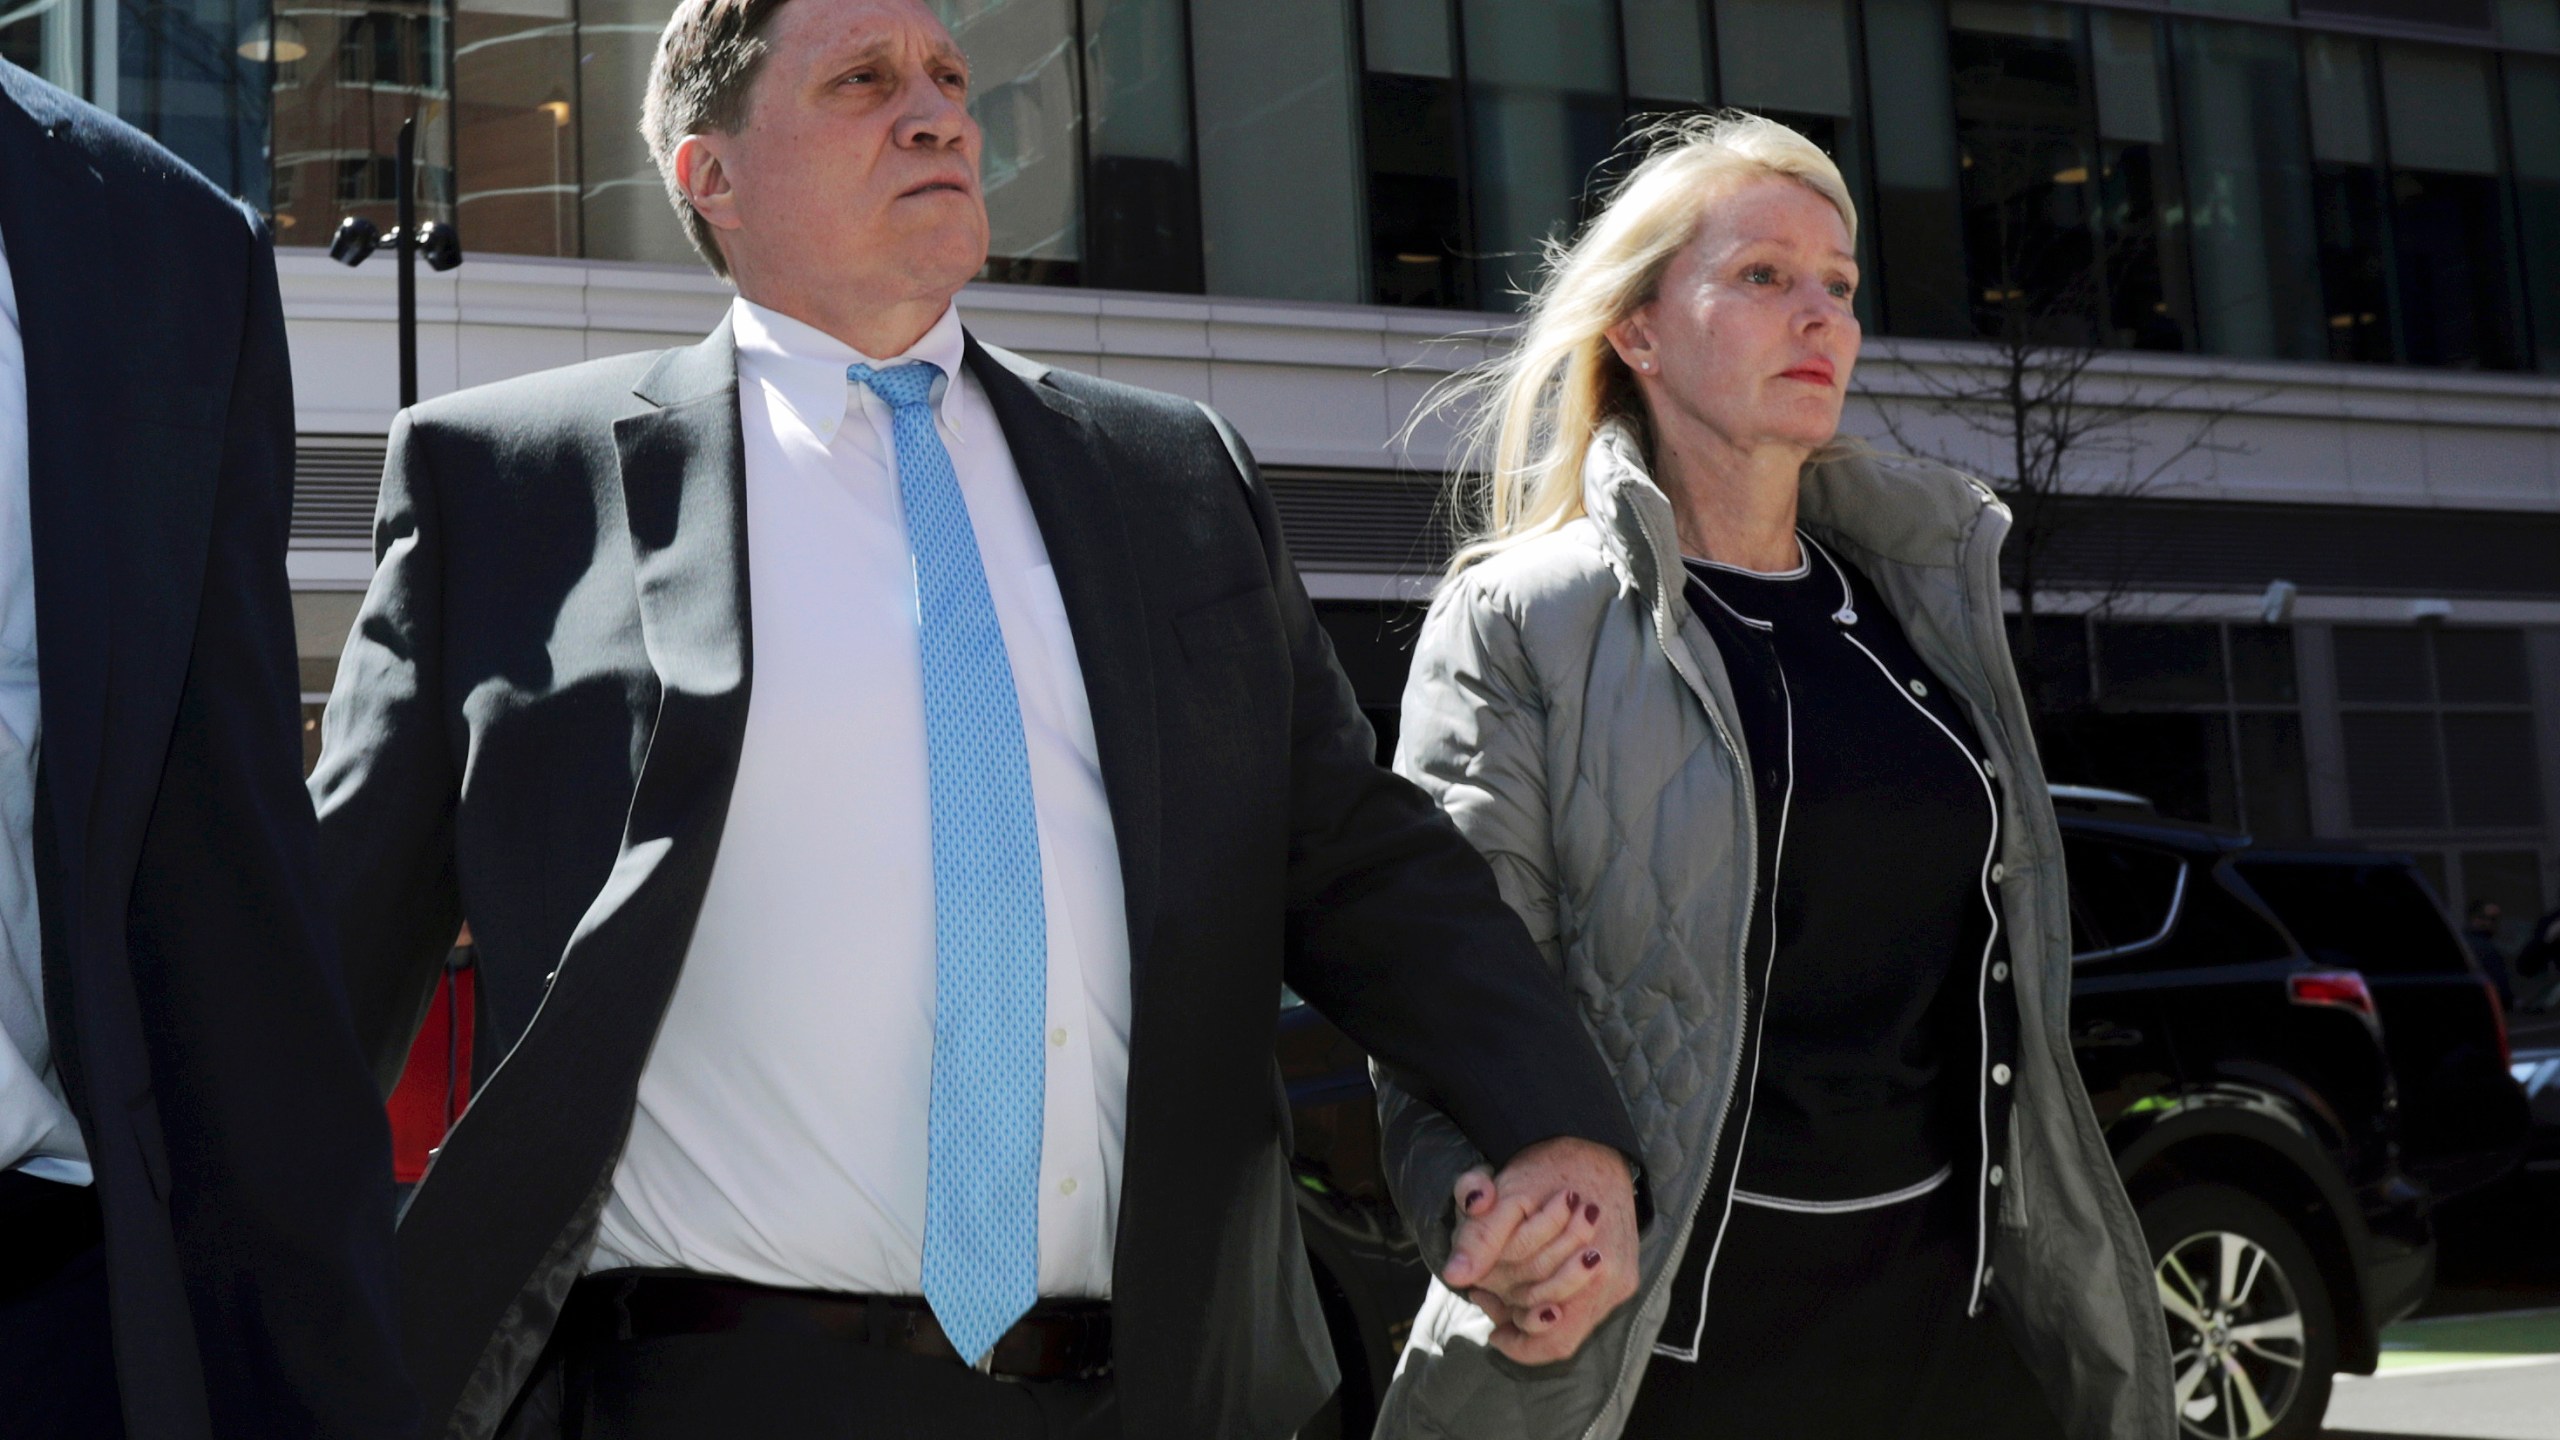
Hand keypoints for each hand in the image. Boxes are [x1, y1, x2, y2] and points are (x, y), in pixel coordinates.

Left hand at [1441, 1136, 1639, 1365]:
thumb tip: (1455, 1277)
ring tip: (1504, 1287)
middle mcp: (1612, 1280)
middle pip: (1558, 1329)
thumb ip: (1481, 1237)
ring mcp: (1622, 1278)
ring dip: (1534, 1309)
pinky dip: (1555, 1299)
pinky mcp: (1625, 1275)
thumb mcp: (1507, 1196)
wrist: (1592, 1144)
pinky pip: (1587, 1307)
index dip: (1513, 1333)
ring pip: (1572, 1322)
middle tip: (1485, 1293)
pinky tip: (1530, 1279)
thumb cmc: (1547, 1168)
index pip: (1549, 1333)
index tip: (1482, 1305)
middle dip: (1516, 1316)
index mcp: (1590, 1266)